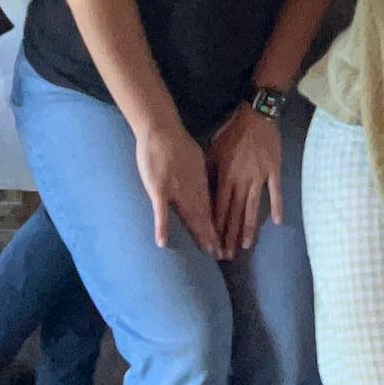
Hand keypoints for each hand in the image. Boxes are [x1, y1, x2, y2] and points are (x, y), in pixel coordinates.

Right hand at [135, 122, 221, 258]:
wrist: (161, 129)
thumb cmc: (176, 142)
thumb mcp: (196, 159)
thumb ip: (199, 175)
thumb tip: (204, 187)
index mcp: (199, 182)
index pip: (210, 209)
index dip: (217, 227)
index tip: (224, 242)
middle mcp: (191, 189)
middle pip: (203, 217)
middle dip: (213, 237)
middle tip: (222, 256)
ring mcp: (176, 190)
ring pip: (190, 216)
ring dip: (199, 235)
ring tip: (208, 252)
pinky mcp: (158, 189)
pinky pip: (160, 211)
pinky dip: (162, 226)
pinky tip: (162, 243)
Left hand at [205, 105, 281, 258]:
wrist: (257, 115)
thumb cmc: (233, 132)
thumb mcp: (214, 149)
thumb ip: (209, 170)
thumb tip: (201, 190)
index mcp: (226, 176)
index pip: (219, 208)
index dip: (215, 227)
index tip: (212, 244)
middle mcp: (242, 180)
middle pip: (235, 213)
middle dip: (229, 235)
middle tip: (227, 256)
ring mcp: (260, 177)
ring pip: (252, 207)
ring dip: (248, 227)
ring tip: (245, 246)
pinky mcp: (274, 171)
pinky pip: (275, 191)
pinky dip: (276, 206)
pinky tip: (277, 222)